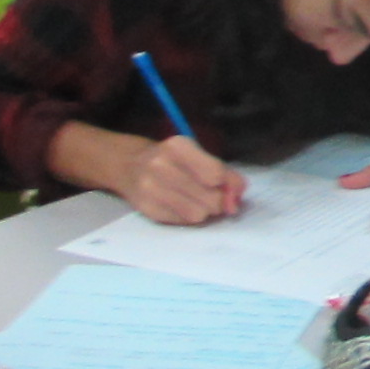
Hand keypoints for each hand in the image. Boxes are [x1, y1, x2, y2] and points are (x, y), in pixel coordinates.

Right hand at [122, 136, 246, 225]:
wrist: (130, 165)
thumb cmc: (172, 160)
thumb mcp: (197, 155)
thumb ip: (224, 172)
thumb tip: (240, 192)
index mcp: (178, 147)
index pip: (215, 174)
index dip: (229, 185)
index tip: (228, 187)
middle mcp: (161, 166)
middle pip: (210, 198)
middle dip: (218, 201)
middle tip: (213, 196)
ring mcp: (151, 189)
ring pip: (198, 214)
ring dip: (204, 211)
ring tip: (197, 200)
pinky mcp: (148, 209)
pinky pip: (183, 221)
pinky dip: (188, 216)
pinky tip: (181, 205)